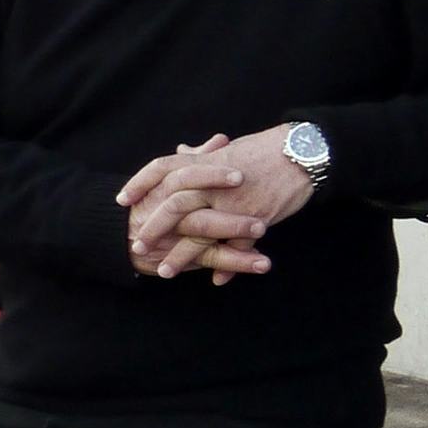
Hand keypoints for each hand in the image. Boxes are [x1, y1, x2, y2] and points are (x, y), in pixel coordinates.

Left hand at [119, 126, 315, 278]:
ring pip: (200, 231)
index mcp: (207, 160)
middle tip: (137, 246)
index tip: (122, 200)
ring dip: (181, 255)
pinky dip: (227, 265)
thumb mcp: (231, 148)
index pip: (163, 168)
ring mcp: (235, 201)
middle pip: (174, 205)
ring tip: (165, 272)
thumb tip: (181, 152)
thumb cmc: (268, 149)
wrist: (304, 152)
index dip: (140, 183)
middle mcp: (215, 181)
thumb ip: (203, 154)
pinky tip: (217, 279)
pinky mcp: (257, 217)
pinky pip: (236, 245)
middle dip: (153, 228)